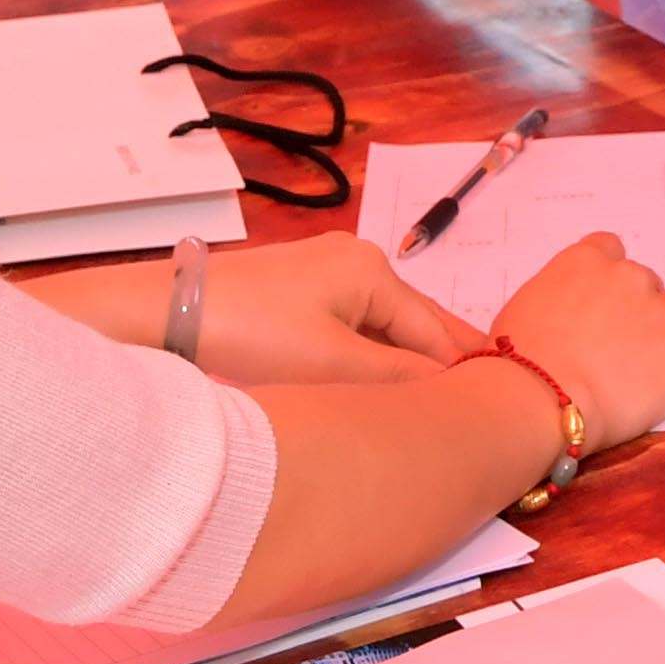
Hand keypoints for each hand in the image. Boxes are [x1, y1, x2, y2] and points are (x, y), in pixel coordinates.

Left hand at [188, 232, 489, 385]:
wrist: (165, 316)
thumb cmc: (255, 337)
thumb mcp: (333, 364)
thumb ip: (398, 379)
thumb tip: (454, 391)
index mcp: (373, 270)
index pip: (435, 329)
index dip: (464, 368)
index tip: (499, 403)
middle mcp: (356, 261)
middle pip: (412, 322)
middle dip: (442, 360)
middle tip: (485, 399)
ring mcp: (323, 272)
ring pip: (380, 327)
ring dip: (403, 362)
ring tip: (435, 402)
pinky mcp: (294, 291)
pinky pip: (350, 326)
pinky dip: (370, 354)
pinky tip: (379, 382)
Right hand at [484, 229, 664, 439]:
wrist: (536, 398)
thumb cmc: (512, 366)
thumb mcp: (512, 319)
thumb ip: (540, 308)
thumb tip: (522, 327)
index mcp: (583, 264)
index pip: (609, 248)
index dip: (611, 272)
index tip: (608, 293)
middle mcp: (627, 278)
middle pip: (648, 277)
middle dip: (644, 302)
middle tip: (630, 337)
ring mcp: (663, 315)